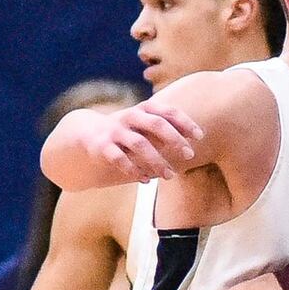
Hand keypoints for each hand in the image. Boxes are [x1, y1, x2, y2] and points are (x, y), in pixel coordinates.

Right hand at [82, 100, 203, 183]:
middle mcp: (130, 117)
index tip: (199, 136)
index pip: (167, 111)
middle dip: (175, 139)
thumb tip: (195, 139)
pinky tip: (146, 180)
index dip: (185, 123)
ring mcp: (116, 131)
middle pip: (156, 124)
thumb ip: (167, 131)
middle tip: (190, 155)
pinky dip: (134, 171)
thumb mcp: (146, 126)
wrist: (88, 133)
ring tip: (169, 176)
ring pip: (140, 144)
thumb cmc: (128, 131)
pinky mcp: (103, 147)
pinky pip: (120, 159)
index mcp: (143, 109)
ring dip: (157, 161)